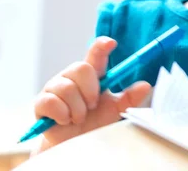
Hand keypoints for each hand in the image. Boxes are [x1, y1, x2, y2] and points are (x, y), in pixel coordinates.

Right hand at [33, 37, 151, 147]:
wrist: (74, 144)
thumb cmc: (95, 122)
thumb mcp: (115, 110)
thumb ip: (129, 97)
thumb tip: (146, 85)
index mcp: (92, 75)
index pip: (96, 54)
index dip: (102, 46)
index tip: (112, 43)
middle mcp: (72, 76)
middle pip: (81, 67)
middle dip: (90, 89)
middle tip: (92, 105)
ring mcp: (55, 88)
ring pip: (67, 88)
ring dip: (78, 108)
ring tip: (79, 117)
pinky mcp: (41, 103)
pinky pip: (51, 102)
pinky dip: (62, 114)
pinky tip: (65, 120)